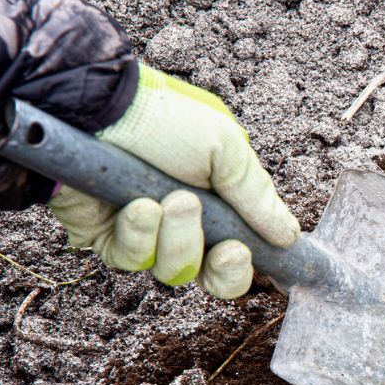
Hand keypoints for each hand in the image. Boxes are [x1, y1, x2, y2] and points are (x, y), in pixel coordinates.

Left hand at [48, 65, 298, 298]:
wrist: (95, 108)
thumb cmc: (163, 117)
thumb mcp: (228, 149)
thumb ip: (258, 197)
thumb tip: (289, 237)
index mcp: (218, 202)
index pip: (240, 252)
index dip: (246, 264)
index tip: (251, 255)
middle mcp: (183, 223)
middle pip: (212, 276)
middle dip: (224, 266)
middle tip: (229, 247)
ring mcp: (146, 233)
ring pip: (175, 270)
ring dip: (180, 236)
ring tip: (172, 199)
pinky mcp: (107, 238)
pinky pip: (133, 259)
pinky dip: (140, 233)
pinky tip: (136, 204)